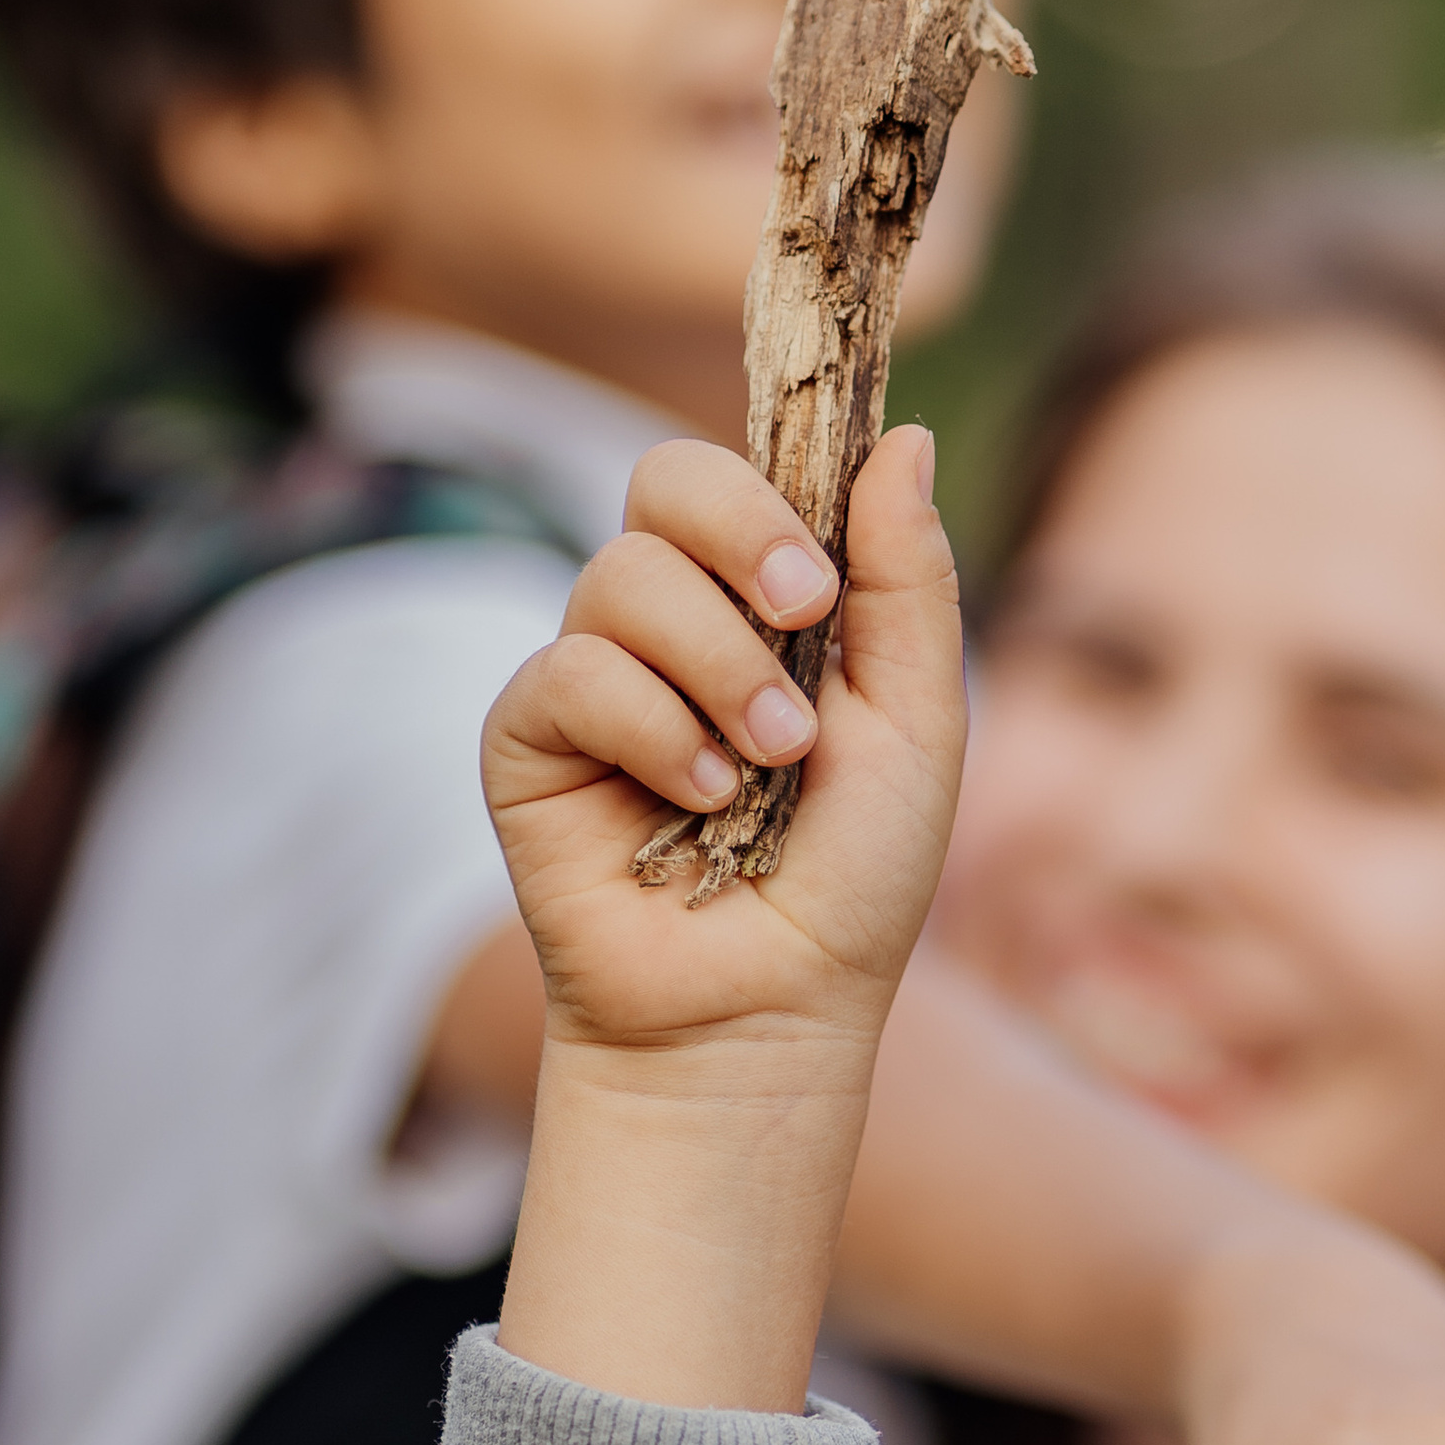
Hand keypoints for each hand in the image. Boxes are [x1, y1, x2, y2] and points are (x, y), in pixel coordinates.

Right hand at [485, 428, 963, 1410]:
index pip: (741, 471)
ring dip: (717, 663)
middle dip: (740, 529)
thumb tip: (903, 436)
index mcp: (759, 600)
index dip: (776, 484)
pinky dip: (653, 727)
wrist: (775, 1008)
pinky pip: (570, 672)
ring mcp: (593, 676)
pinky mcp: (527, 740)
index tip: (830, 575)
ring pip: (620, 577)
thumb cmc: (852, 879)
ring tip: (770, 759)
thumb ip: (910, 580)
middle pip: (661, 478)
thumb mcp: (916, 719)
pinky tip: (701, 796)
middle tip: (803, 610)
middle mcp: (670, 622)